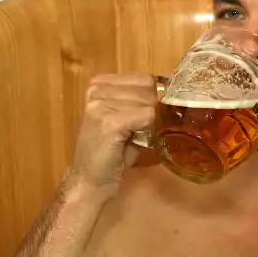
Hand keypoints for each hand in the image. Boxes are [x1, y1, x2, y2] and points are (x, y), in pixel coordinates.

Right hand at [66, 72, 156, 196]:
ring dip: (148, 121)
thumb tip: (167, 93)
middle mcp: (97, 89)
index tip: (142, 116)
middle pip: (148, 88)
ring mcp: (100, 105)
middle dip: (151, 109)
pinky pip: (146, 116)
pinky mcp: (108, 122)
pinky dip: (146, 129)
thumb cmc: (111, 150)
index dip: (151, 98)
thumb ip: (139, 101)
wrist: (90, 178)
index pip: (144, 78)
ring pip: (148, 102)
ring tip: (132, 135)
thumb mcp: (124, 117)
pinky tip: (132, 140)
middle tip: (138, 129)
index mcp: (99, 84)